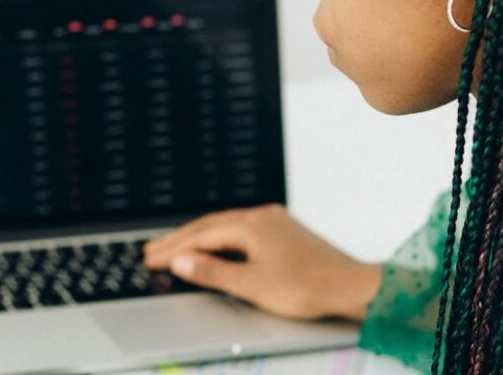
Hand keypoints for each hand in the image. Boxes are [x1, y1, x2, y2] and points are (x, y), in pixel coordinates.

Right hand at [145, 204, 381, 320]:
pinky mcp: (283, 231)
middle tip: (152, 250)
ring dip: (198, 238)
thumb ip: (213, 272)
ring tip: (176, 248)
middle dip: (179, 240)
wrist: (350, 286)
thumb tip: (181, 261)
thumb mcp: (252, 284)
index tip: (151, 259)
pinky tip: (215, 247)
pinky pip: (241, 230)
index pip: (200, 236)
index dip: (173, 249)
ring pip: (225, 227)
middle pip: (210, 226)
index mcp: (251, 225)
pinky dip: (220, 240)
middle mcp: (261, 216)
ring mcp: (273, 222)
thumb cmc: (307, 286)